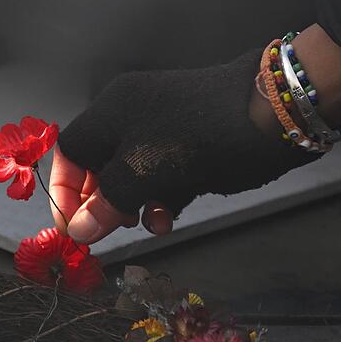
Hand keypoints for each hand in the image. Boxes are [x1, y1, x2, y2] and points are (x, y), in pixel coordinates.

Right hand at [53, 48, 317, 243]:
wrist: (276, 113)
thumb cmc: (201, 138)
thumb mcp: (145, 174)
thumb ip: (107, 203)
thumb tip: (78, 230)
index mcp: (112, 111)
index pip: (69, 151)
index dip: (64, 189)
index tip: (73, 226)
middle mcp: (133, 115)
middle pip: (100, 166)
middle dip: (103, 202)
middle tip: (109, 231)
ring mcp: (165, 130)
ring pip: (133, 176)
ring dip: (134, 206)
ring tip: (147, 224)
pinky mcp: (192, 145)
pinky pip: (163, 177)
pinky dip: (162, 199)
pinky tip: (170, 216)